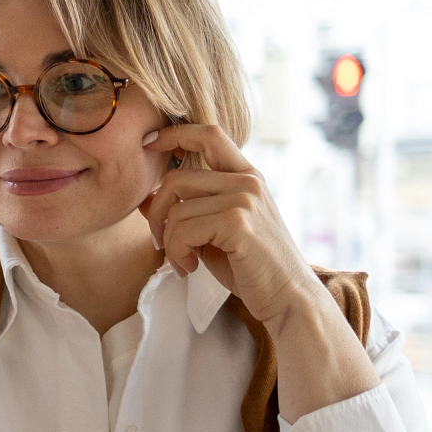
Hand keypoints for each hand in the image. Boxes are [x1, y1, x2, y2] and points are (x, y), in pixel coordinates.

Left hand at [137, 124, 329, 336]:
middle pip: (176, 178)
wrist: (287, 297)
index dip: (173, 133)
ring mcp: (245, 198)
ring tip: (182, 262)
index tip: (147, 143)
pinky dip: (176, 253)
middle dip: (157, 214)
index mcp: (246, 176)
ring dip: (167, 242)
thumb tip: (144, 198)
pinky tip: (189, 268)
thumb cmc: (249, 266)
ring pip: (176, 209)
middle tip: (160, 243)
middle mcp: (247, 181)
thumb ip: (186, 211)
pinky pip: (182, 230)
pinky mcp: (238, 222)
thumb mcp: (212, 233)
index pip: (208, 134)